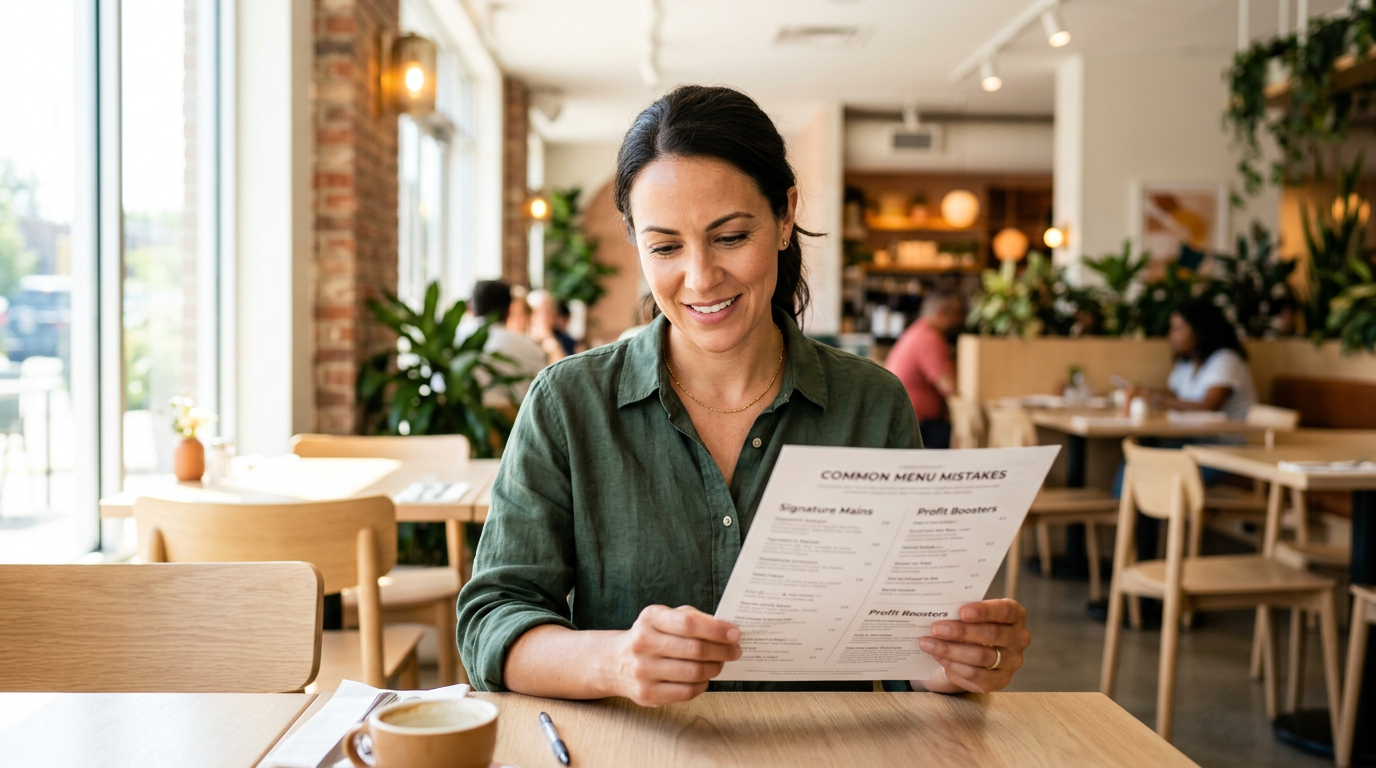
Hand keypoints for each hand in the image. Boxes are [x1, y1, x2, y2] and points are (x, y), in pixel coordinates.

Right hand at [606, 605, 741, 706]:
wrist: (616, 662)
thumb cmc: (652, 636)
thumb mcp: (666, 617)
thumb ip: (694, 618)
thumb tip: (727, 630)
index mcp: (650, 618)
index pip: (688, 623)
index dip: (716, 629)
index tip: (735, 634)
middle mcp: (643, 643)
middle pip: (694, 649)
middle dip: (722, 651)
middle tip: (735, 651)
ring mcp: (643, 671)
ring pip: (693, 673)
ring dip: (714, 668)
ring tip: (720, 663)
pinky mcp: (646, 694)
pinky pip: (686, 692)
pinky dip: (702, 684)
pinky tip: (703, 677)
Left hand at [918, 599, 1028, 693]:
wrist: (973, 649)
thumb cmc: (971, 623)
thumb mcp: (970, 612)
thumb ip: (961, 610)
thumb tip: (936, 609)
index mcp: (1016, 615)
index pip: (1006, 611)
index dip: (985, 611)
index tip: (962, 612)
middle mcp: (1019, 638)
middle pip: (992, 634)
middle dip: (961, 631)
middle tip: (936, 628)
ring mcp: (1012, 662)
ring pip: (981, 656)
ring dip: (951, 650)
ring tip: (928, 643)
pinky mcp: (1000, 680)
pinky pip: (975, 675)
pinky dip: (953, 666)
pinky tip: (937, 657)